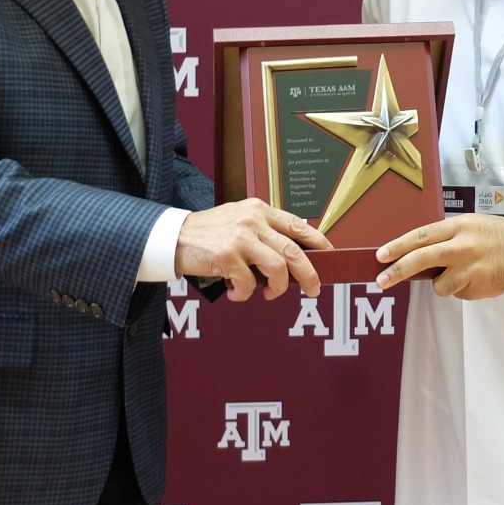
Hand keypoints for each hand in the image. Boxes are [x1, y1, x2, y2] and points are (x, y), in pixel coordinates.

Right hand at [175, 199, 330, 301]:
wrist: (174, 237)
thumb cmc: (208, 234)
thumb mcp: (238, 220)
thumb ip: (263, 231)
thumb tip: (292, 255)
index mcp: (259, 209)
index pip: (297, 224)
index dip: (318, 240)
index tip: (330, 254)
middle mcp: (252, 220)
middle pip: (294, 250)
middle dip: (309, 273)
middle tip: (313, 289)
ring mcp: (240, 237)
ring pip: (277, 267)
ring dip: (277, 287)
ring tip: (268, 294)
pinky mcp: (227, 255)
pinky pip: (248, 283)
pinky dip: (245, 294)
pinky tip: (236, 293)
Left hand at [375, 214, 503, 298]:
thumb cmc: (494, 237)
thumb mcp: (468, 226)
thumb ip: (443, 237)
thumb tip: (412, 253)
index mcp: (457, 226)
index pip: (420, 236)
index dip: (398, 246)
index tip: (381, 255)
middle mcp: (462, 245)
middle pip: (422, 259)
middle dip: (398, 270)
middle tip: (382, 280)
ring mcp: (471, 267)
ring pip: (439, 285)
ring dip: (442, 284)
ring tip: (460, 274)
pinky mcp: (479, 285)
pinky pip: (458, 293)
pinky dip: (461, 289)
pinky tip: (475, 278)